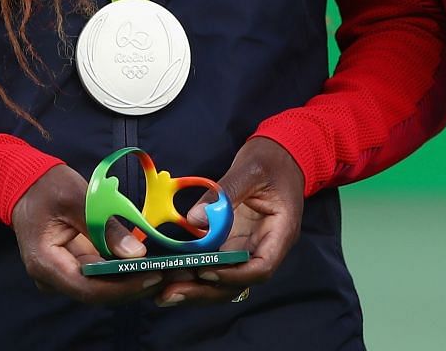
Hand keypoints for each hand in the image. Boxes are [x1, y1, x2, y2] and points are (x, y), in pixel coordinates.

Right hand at [11, 164, 163, 304]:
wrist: (27, 184)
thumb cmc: (48, 187)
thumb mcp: (78, 197)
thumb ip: (106, 227)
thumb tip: (136, 254)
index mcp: (45, 263)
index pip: (88, 288)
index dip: (122, 287)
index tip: (153, 276)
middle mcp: (51, 278)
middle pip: (97, 293)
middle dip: (133, 286)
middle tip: (169, 273)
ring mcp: (61, 275)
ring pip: (101, 288)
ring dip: (132, 280)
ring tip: (165, 268)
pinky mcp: (72, 268)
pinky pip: (100, 276)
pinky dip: (123, 271)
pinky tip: (148, 263)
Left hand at [149, 136, 305, 307]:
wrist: (280, 153)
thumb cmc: (271, 159)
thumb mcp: (249, 170)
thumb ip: (224, 193)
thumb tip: (195, 219)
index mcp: (280, 232)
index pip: (261, 268)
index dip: (233, 275)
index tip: (204, 271)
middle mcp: (265, 247)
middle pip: (239, 282)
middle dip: (205, 291)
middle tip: (170, 293)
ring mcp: (249, 246)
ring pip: (226, 280)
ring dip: (197, 288)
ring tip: (164, 291)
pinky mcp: (234, 242)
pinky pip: (217, 264)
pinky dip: (195, 271)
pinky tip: (172, 273)